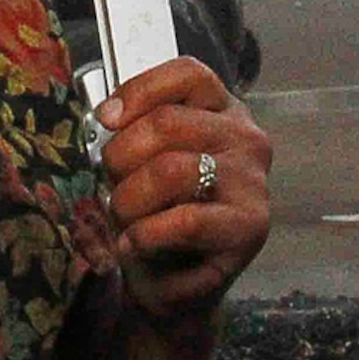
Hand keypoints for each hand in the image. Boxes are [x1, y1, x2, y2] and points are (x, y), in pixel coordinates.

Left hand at [93, 54, 271, 327]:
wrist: (175, 285)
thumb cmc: (158, 214)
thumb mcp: (143, 163)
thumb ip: (134, 133)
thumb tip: (109, 117)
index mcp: (221, 111)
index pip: (188, 74)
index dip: (139, 91)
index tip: (106, 120)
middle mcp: (245, 138)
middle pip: (168, 122)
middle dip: (121, 157)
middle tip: (111, 185)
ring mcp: (251, 182)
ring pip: (171, 170)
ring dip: (130, 200)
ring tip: (124, 220)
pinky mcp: (250, 228)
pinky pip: (184, 221)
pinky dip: (145, 235)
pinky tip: (135, 245)